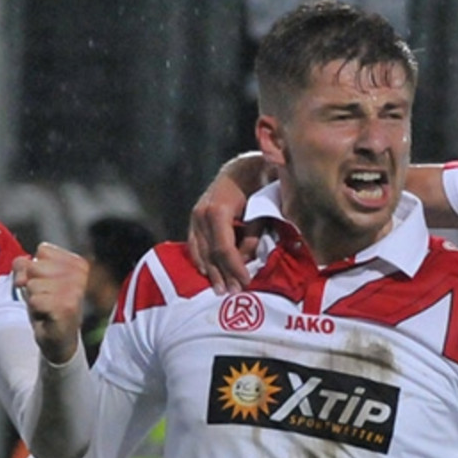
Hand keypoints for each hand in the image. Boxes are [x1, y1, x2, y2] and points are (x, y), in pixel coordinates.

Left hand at [12, 242, 87, 363]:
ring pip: (33, 284)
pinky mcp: (67, 307)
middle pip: (35, 266)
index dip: (35, 267)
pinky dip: (36, 310)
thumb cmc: (48, 306)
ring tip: (47, 307)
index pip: (43, 250)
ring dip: (34, 299)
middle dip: (33, 284)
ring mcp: (75, 290)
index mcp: (77, 263)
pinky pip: (35, 300)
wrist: (59, 339)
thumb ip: (23, 265)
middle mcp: (80, 274)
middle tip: (46, 298)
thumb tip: (21, 272)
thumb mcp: (33, 279)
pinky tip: (48, 316)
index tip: (45, 283)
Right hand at [188, 153, 268, 292]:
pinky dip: (200, 259)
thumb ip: (254, 232)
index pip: (224, 248)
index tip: (246, 282)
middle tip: (236, 293)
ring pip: (201, 251)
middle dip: (224, 275)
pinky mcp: (195, 217)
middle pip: (211, 253)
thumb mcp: (263, 204)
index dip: (235, 268)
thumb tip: (246, 258)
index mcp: (218, 209)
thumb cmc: (259, 180)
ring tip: (221, 289)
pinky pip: (194, 243)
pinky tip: (206, 272)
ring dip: (211, 272)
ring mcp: (196, 215)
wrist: (244, 164)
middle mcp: (202, 213)